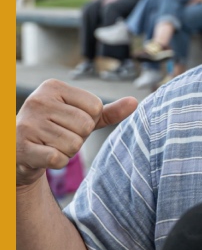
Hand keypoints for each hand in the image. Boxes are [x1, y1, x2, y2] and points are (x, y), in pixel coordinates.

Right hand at [16, 80, 136, 189]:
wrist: (18, 152)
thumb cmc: (55, 130)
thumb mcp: (80, 117)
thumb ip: (107, 112)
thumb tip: (135, 101)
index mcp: (53, 87)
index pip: (95, 106)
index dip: (88, 120)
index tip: (68, 122)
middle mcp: (37, 101)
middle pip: (85, 125)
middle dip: (78, 137)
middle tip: (59, 136)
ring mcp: (27, 124)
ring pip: (74, 144)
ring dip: (67, 150)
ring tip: (50, 144)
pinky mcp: (22, 147)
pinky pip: (58, 159)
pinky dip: (57, 162)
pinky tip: (43, 155)